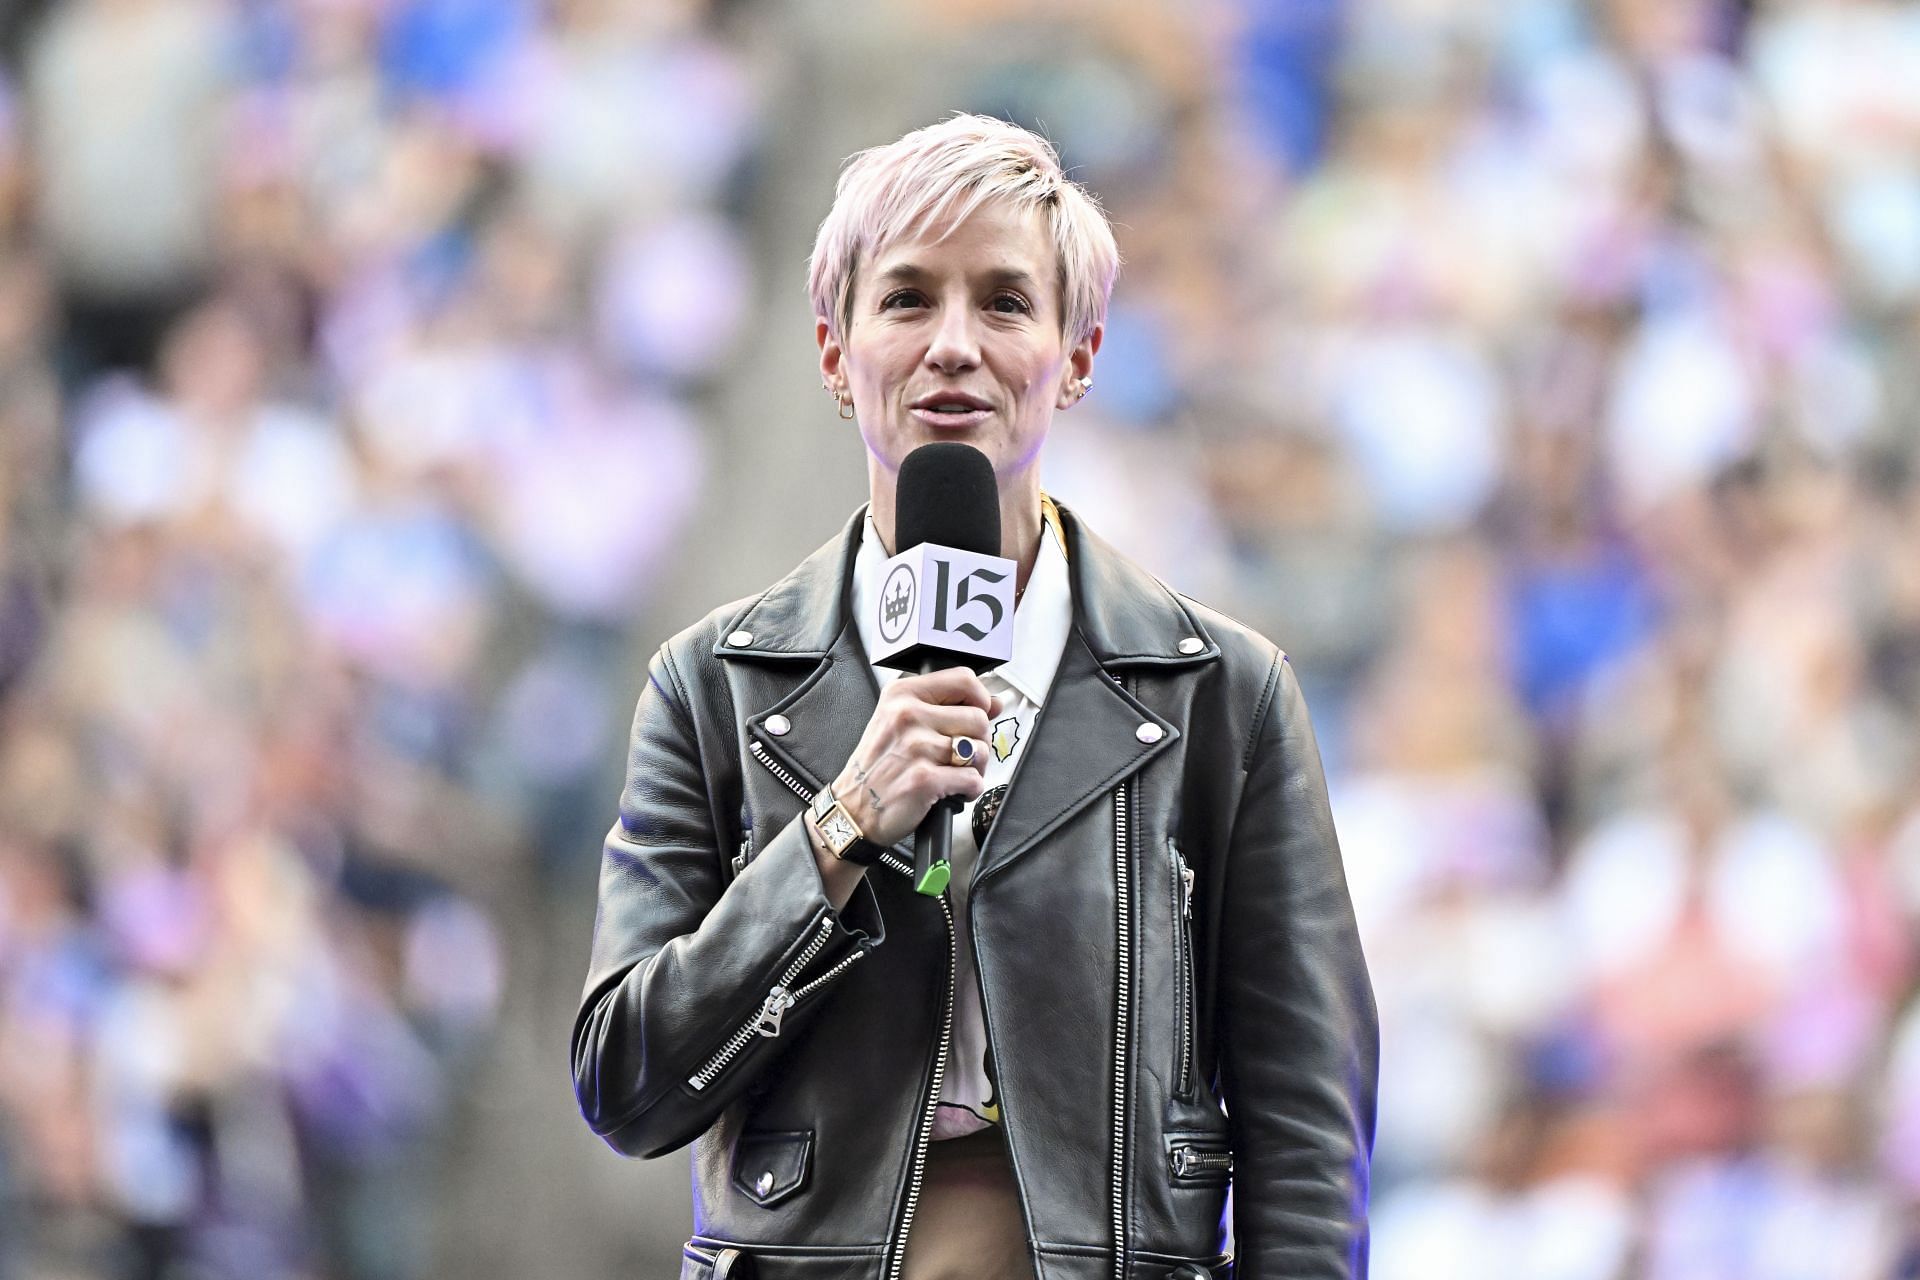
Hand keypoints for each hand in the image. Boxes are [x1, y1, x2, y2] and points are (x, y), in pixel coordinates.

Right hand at [830, 668, 1000, 848]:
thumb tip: (994, 703)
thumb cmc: (879, 765)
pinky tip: (951, 791)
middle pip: (978, 718)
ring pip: (980, 750)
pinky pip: (972, 780)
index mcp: (902, 694)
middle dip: (979, 741)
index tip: (980, 712)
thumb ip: (945, 707)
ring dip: (975, 768)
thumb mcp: (900, 722)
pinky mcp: (924, 779)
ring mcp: (916, 747)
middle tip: (960, 755)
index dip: (981, 698)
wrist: (853, 808)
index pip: (964, 679)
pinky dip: (969, 790)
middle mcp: (907, 715)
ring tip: (954, 773)